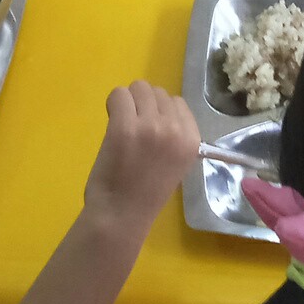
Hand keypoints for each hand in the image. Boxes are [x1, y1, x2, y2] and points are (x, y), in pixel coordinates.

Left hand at [80, 81, 202, 230]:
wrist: (122, 215)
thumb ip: (173, 136)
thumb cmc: (145, 193)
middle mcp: (175, 129)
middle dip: (143, 105)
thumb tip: (156, 109)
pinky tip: (112, 122)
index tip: (149, 131)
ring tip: (123, 125)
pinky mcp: (124, 127)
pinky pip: (119, 94)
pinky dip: (113, 103)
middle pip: (157, 91)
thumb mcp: (175, 162)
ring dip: (128, 102)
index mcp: (192, 140)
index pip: (177, 103)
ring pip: (139, 88)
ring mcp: (150, 126)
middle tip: (133, 129)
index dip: (159, 113)